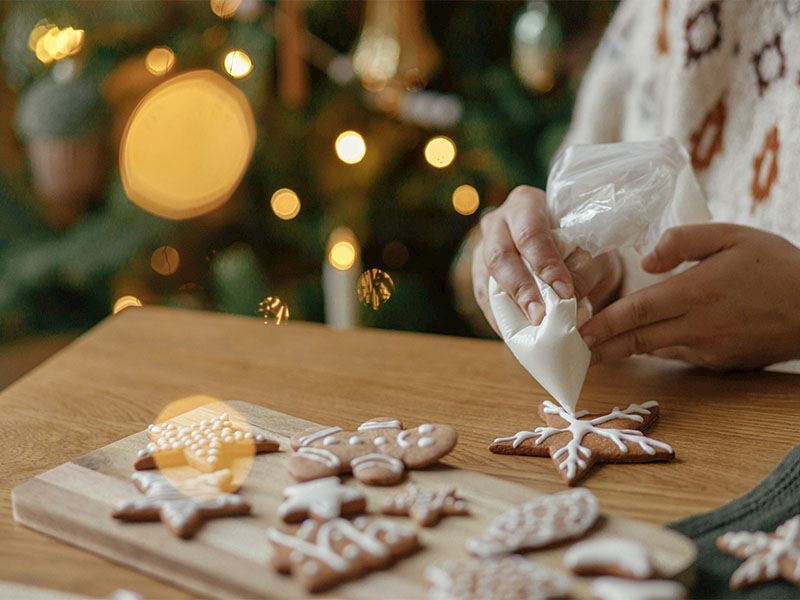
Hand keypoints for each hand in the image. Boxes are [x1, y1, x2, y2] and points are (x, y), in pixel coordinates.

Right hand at [472, 185, 621, 333]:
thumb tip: (565, 299)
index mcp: (526, 204)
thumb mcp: (592, 252)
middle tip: (539, 317)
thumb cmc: (582, 245)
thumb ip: (582, 270)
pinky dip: (500, 319)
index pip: (531, 234)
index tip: (565, 292)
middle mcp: (498, 222)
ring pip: (485, 279)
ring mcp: (483, 248)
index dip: (545, 264)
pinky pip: (483, 299)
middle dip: (520, 290)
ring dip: (506, 309)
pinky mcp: (480, 274)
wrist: (570, 252)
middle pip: (499, 256)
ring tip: (528, 333)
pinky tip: (517, 335)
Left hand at [580, 224, 799, 369]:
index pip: (638, 311)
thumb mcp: (732, 236)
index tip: (576, 331)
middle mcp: (698, 326)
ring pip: (653, 349)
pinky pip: (677, 354)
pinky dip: (654, 348)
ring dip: (622, 350)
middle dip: (600, 347)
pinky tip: (638, 342)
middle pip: (637, 339)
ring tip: (592, 348)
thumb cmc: (775, 266)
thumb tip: (645, 260)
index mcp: (697, 292)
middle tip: (570, 350)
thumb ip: (683, 241)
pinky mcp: (718, 362)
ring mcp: (708, 349)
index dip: (603, 324)